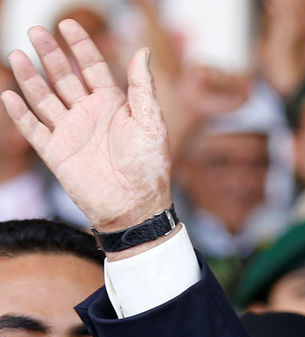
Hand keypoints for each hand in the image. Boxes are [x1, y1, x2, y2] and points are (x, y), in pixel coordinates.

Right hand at [0, 19, 171, 230]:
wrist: (135, 205)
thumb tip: (141, 50)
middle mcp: (89, 114)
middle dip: (50, 54)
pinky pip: (33, 128)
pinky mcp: (56, 152)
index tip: (67, 24)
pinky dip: (20, 113)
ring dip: (30, 77)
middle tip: (35, 30)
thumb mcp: (150, 122)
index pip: (92, 68)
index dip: (80, 46)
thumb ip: (142, 87)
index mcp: (113, 105)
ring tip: (17, 54)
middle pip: (64, 77)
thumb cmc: (149, 166)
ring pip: (44, 98)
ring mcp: (70, 132)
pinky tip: (9, 94)